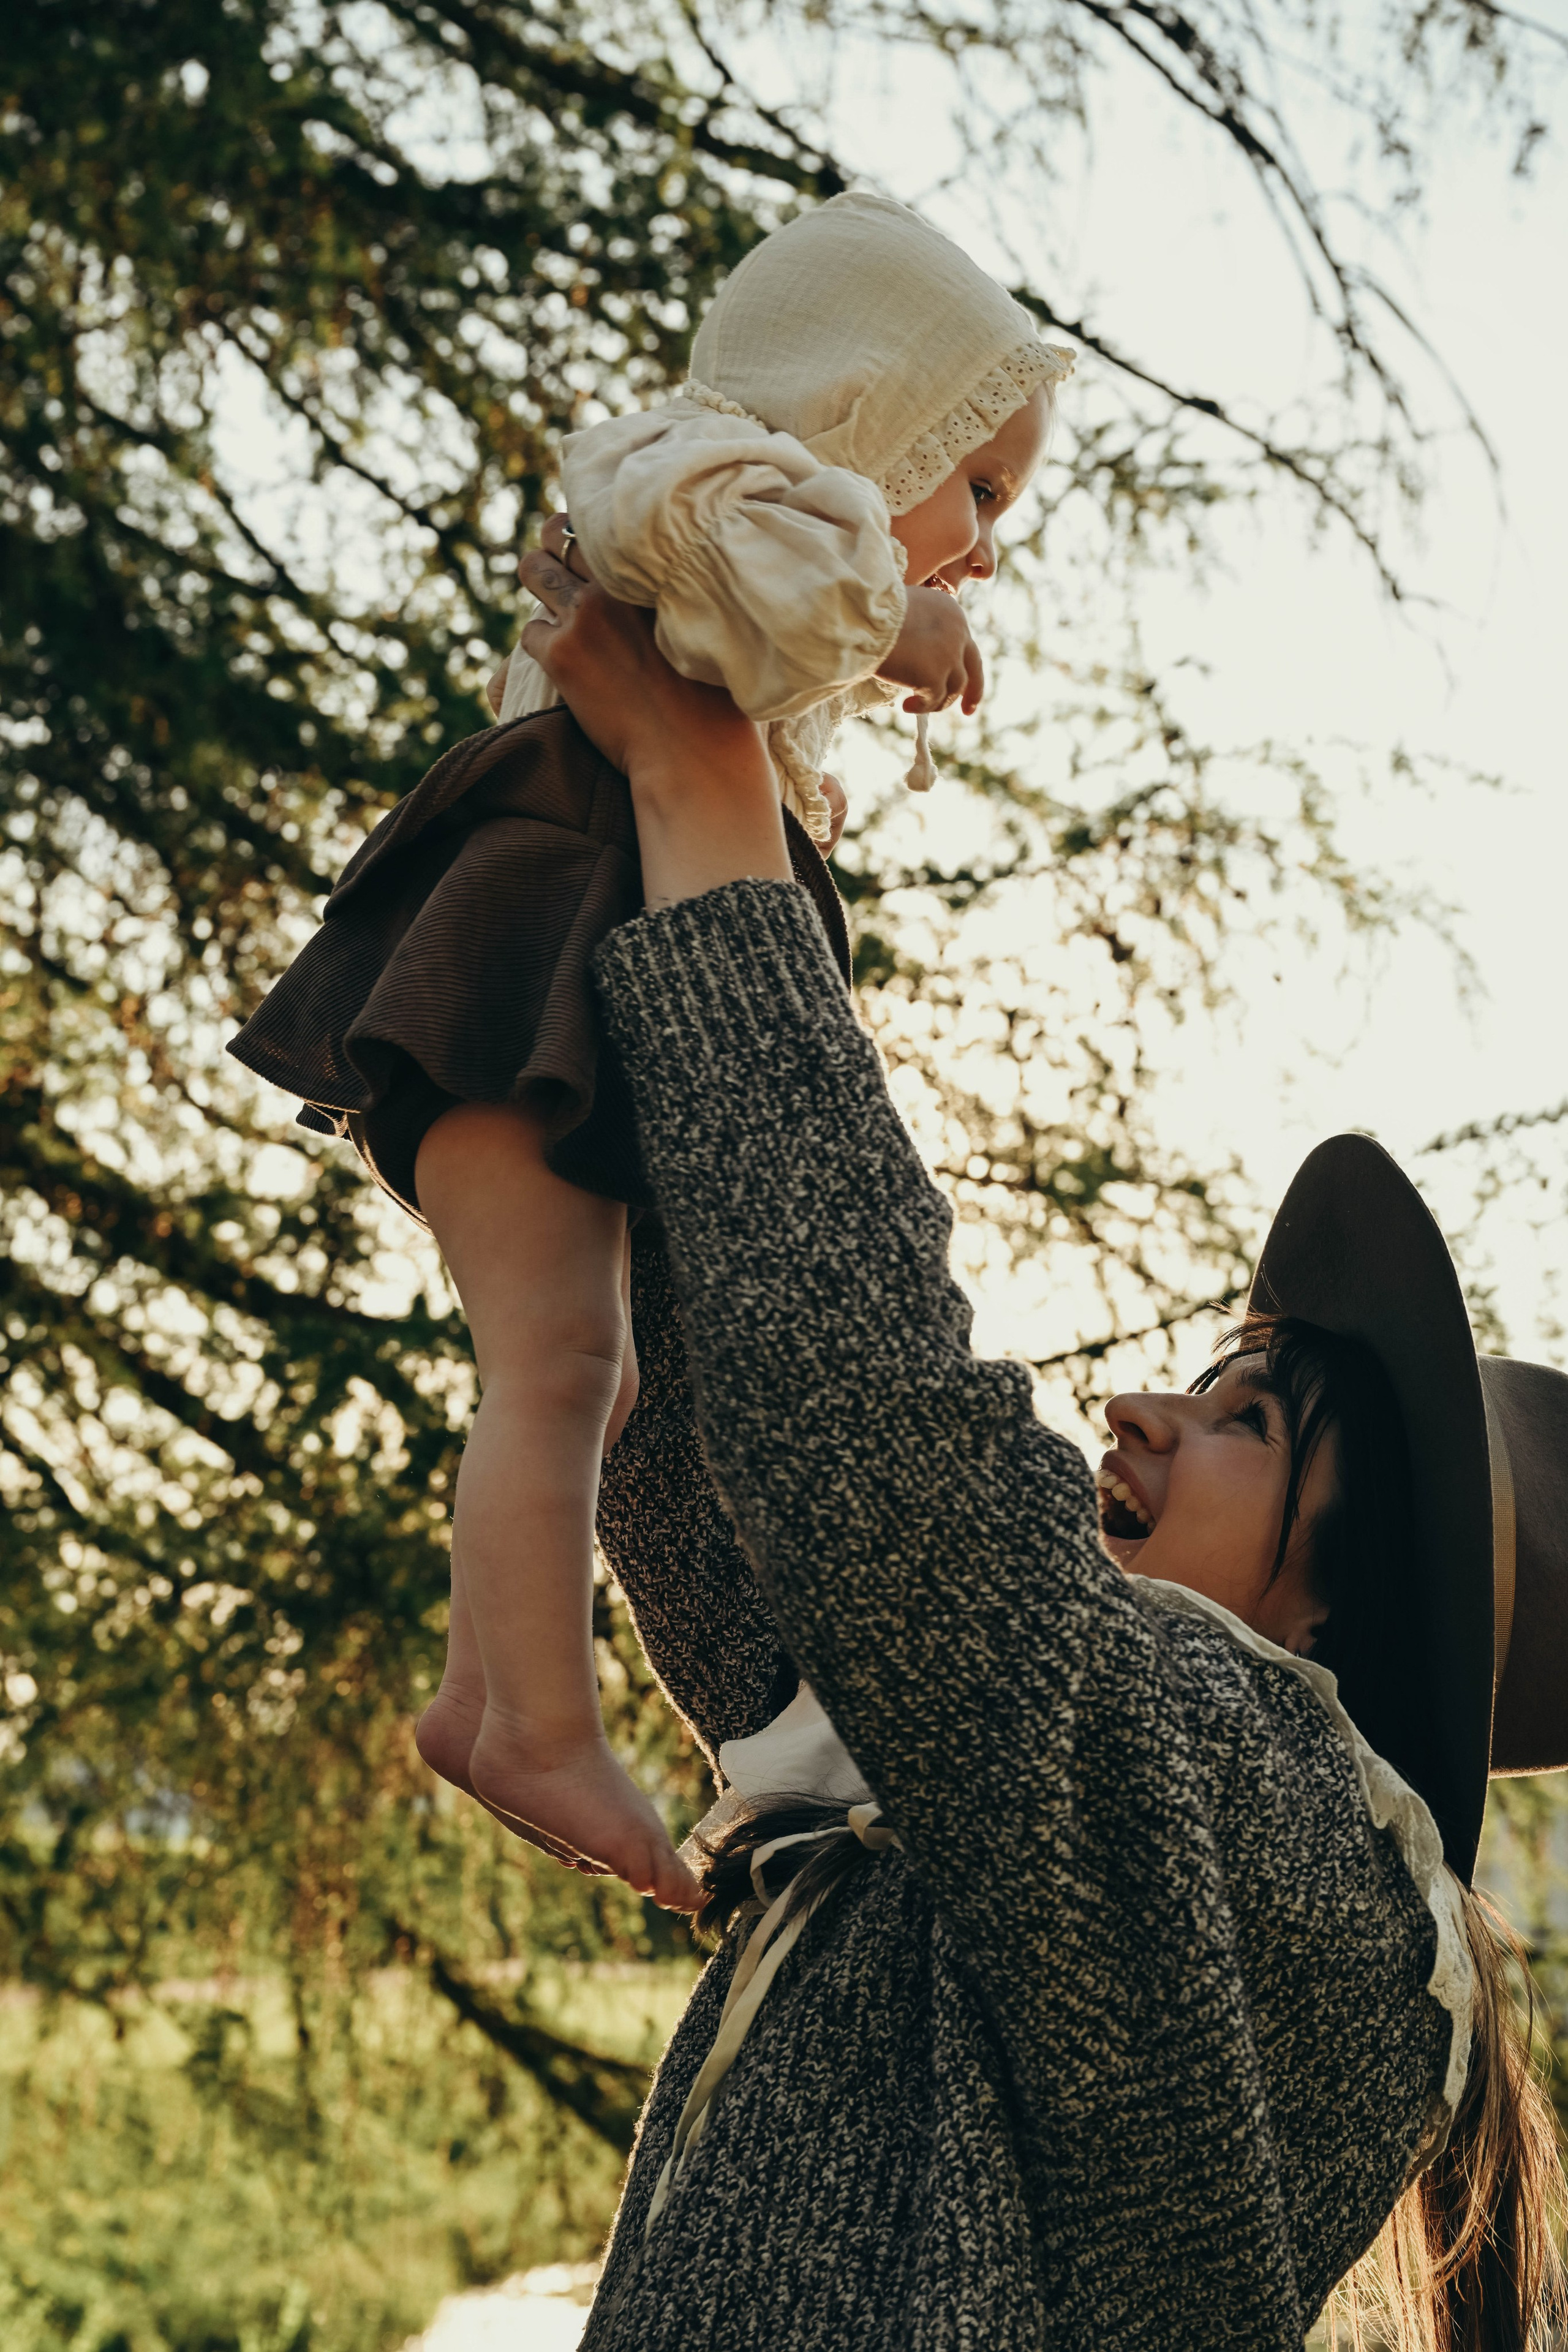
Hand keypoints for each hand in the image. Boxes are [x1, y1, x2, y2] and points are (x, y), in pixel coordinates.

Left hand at [516, 526, 790, 910]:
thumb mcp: (715, 633)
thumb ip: (693, 600)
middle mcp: (617, 582)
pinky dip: (540, 645)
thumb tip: (695, 591)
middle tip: (558, 565)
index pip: (609, 526)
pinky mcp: (560, 653)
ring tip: (548, 603)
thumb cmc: (719, 706)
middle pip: (562, 534)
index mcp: (659, 570)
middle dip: (556, 548)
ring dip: (537, 581)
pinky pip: (530, 632)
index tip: (593, 545)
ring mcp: (583, 615)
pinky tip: (560, 663)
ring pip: (534, 571)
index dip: (596, 533)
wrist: (693, 755)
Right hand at [877, 585, 983, 715]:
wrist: (862, 618)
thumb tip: (919, 655)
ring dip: (937, 702)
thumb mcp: (907, 611)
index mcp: (951, 610)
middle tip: (968, 710)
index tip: (954, 677)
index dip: (958, 662)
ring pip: (955, 688)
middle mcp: (958, 631)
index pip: (962, 642)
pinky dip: (922, 707)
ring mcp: (949, 655)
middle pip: (974, 666)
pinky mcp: (935, 676)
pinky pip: (933, 701)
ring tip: (912, 705)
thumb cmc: (871, 611)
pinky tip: (906, 706)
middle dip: (974, 691)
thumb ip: (922, 628)